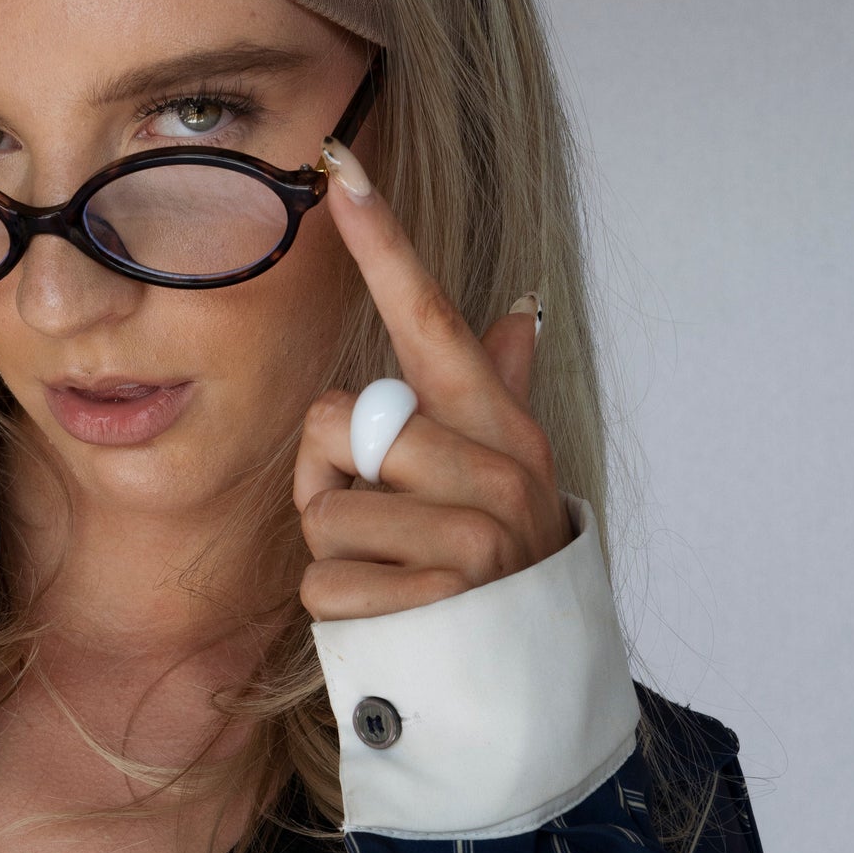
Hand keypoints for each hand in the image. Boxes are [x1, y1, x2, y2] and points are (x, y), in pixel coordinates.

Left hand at [293, 136, 574, 621]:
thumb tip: (519, 310)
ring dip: (333, 554)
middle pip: (336, 423)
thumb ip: (500, 394)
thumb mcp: (509, 477)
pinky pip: (322, 582)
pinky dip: (339, 612)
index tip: (338, 166)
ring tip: (394, 577)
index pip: (431, 318)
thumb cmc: (500, 569)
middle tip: (381, 528)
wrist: (532, 686)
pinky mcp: (436, 601)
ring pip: (321, 509)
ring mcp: (473, 536)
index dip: (383, 241)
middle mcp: (495, 470)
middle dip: (330, 482)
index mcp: (499, 428)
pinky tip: (393, 624)